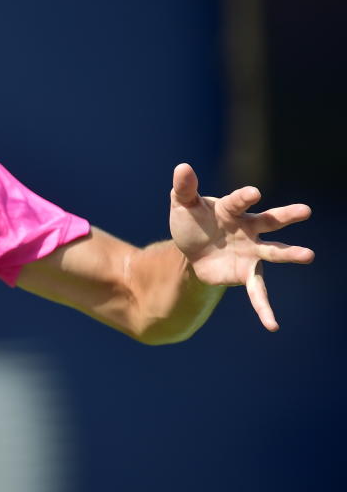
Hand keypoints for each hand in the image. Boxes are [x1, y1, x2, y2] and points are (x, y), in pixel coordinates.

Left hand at [169, 163, 313, 330]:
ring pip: (274, 252)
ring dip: (290, 253)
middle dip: (286, 215)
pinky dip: (264, 308)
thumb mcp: (183, 204)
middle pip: (270, 220)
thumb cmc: (192, 222)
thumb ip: (184, 187)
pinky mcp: (247, 273)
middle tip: (305, 211)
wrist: (190, 250)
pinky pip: (258, 292)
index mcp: (232, 209)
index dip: (245, 197)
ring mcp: (251, 252)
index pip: (239, 201)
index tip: (254, 193)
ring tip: (309, 255)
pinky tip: (272, 325)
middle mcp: (248, 229)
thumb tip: (182, 166)